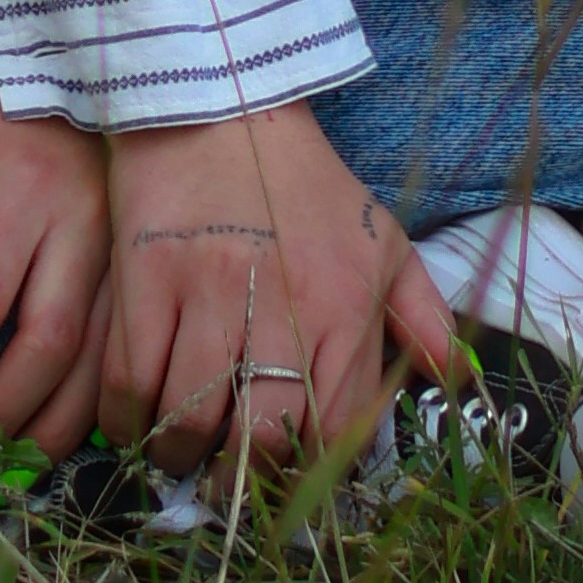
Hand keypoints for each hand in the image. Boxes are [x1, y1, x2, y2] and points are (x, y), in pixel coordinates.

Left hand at [0, 56, 111, 459]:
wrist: (97, 52)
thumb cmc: (3, 93)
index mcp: (21, 189)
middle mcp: (81, 228)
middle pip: (43, 346)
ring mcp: (123, 253)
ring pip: (96, 363)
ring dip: (49, 426)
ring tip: (4, 462)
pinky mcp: (146, 267)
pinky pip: (127, 352)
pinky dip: (96, 405)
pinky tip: (62, 431)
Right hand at [100, 104, 452, 482]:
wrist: (220, 98)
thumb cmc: (303, 182)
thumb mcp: (379, 236)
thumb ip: (422, 312)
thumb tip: (454, 382)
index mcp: (345, 302)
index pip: (334, 431)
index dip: (308, 471)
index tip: (288, 476)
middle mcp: (283, 305)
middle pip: (260, 441)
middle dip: (243, 482)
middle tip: (229, 484)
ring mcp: (208, 293)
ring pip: (190, 423)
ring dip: (183, 457)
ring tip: (184, 455)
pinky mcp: (145, 279)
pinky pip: (130, 384)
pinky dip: (128, 422)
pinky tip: (139, 420)